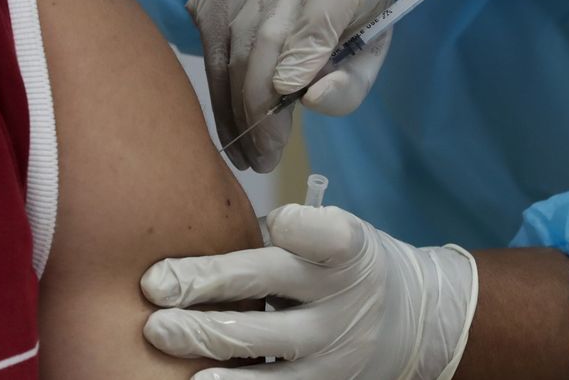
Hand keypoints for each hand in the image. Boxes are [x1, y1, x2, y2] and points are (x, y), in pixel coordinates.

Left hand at [140, 204, 477, 379]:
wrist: (413, 324)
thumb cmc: (349, 268)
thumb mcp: (338, 239)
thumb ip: (285, 238)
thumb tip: (199, 236)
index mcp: (349, 249)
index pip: (325, 233)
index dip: (295, 225)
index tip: (265, 221)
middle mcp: (342, 297)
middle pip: (272, 283)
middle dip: (208, 281)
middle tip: (154, 285)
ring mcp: (333, 348)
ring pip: (266, 346)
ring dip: (207, 339)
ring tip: (160, 334)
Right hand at [187, 0, 395, 171]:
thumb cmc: (348, 9)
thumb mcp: (372, 42)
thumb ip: (353, 78)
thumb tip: (313, 100)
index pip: (330, 2)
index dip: (308, 46)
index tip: (292, 93)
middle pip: (270, 38)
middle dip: (264, 108)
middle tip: (265, 159)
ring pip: (234, 49)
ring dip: (237, 110)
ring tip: (248, 155)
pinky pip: (211, 48)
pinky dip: (219, 93)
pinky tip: (231, 125)